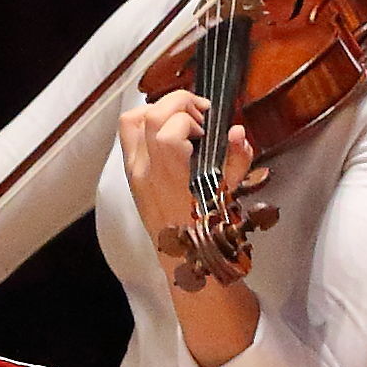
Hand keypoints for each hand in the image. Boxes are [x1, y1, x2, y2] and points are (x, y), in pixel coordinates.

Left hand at [118, 89, 246, 265]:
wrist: (187, 263)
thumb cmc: (211, 233)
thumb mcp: (231, 195)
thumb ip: (236, 160)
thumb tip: (236, 132)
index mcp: (170, 177)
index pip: (167, 129)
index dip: (190, 116)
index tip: (208, 123)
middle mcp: (145, 173)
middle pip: (145, 116)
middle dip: (175, 103)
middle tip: (199, 113)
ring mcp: (134, 174)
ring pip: (130, 124)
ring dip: (157, 110)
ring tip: (184, 120)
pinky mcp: (132, 177)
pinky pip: (130, 139)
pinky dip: (148, 125)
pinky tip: (172, 135)